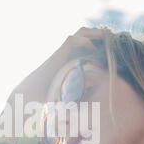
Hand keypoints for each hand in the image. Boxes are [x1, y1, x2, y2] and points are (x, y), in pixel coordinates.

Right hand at [0, 27, 104, 143]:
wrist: (28, 96)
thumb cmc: (44, 99)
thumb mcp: (68, 95)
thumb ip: (78, 95)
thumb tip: (93, 111)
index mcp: (70, 59)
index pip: (87, 43)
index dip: (101, 42)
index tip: (115, 47)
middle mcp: (66, 53)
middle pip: (85, 34)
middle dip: (101, 34)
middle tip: (116, 39)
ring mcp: (61, 52)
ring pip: (80, 32)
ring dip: (95, 33)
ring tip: (109, 37)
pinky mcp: (56, 55)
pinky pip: (72, 41)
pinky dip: (84, 41)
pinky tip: (93, 48)